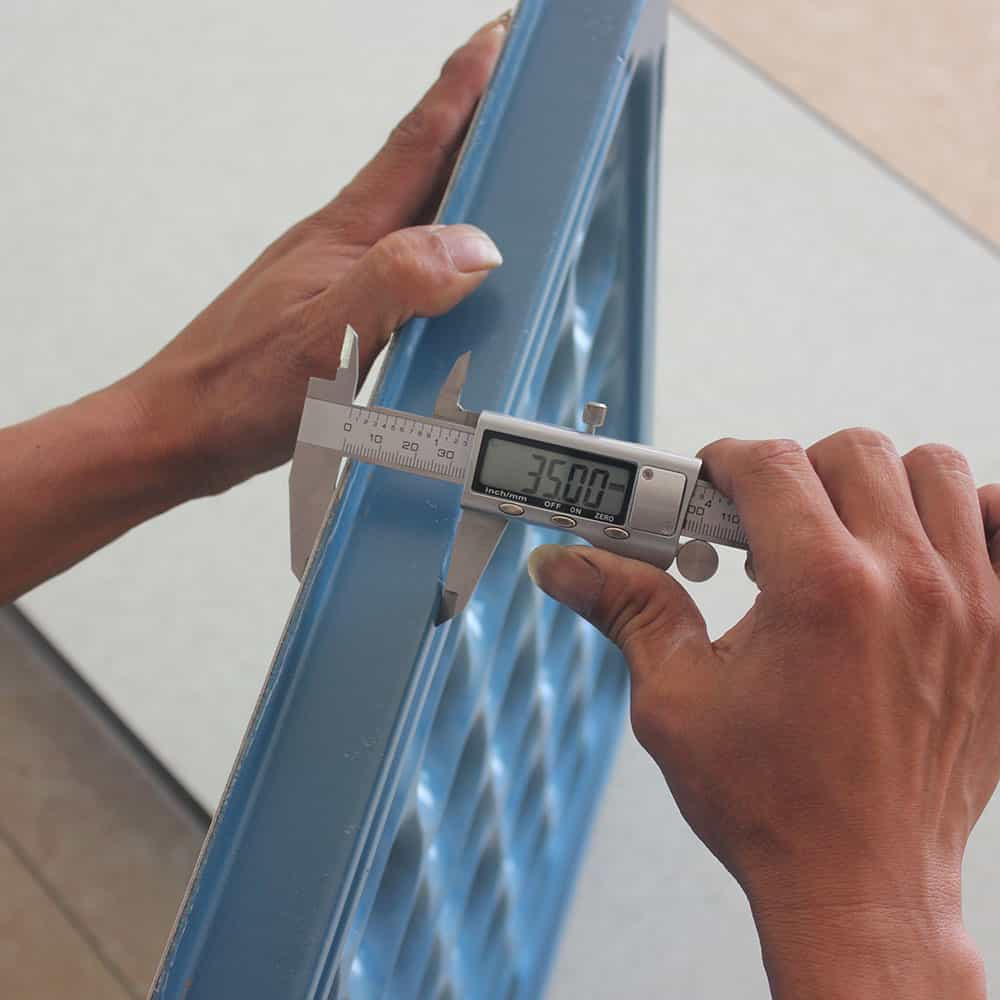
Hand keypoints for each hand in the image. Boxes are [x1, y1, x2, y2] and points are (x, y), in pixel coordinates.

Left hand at [122, 14, 508, 497]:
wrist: (179, 432)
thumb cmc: (239, 391)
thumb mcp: (327, 339)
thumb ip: (398, 284)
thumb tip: (476, 246)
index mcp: (347, 233)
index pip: (419, 141)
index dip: (466, 87)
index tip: (503, 37)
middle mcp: (345, 244)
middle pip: (422, 164)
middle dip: (474, 118)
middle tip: (516, 87)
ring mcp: (338, 277)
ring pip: (414, 214)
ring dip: (458, 179)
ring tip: (498, 163)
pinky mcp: (338, 313)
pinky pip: (405, 264)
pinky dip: (439, 248)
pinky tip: (451, 267)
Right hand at [529, 430, 999, 997]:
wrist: (861, 886)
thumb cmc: (772, 806)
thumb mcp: (677, 700)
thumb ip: (628, 608)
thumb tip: (568, 566)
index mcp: (821, 588)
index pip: (770, 464)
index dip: (725, 463)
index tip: (709, 488)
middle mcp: (907, 582)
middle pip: (853, 452)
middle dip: (795, 472)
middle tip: (764, 523)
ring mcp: (971, 604)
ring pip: (933, 470)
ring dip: (876, 486)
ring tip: (838, 535)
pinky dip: (966, 517)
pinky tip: (920, 552)